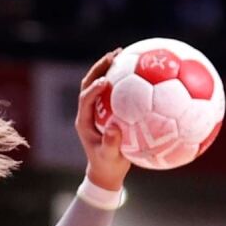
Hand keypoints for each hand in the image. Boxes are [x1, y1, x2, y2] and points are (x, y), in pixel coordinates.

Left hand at [75, 48, 130, 191]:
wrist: (106, 171)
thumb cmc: (108, 165)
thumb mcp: (110, 157)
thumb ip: (111, 144)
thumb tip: (114, 129)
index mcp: (85, 122)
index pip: (85, 100)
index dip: (93, 89)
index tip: (105, 82)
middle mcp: (89, 112)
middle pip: (89, 84)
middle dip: (99, 68)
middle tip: (114, 55)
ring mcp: (97, 110)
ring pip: (100, 84)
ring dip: (109, 69)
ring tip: (124, 54)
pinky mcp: (107, 110)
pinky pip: (114, 91)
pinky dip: (123, 79)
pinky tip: (141, 70)